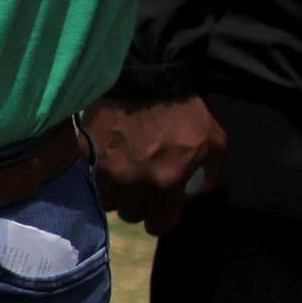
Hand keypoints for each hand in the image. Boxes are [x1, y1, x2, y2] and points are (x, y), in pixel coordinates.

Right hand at [84, 92, 225, 229]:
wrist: (144, 78)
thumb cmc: (183, 110)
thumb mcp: (215, 142)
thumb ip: (211, 174)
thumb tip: (199, 193)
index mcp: (166, 182)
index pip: (160, 224)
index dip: (162, 220)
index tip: (162, 211)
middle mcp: (133, 183)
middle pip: (132, 214)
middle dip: (140, 205)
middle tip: (144, 189)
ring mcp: (106, 170)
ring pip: (108, 200)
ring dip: (118, 194)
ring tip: (125, 177)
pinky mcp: (87, 155)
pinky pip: (92, 178)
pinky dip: (101, 175)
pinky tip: (110, 161)